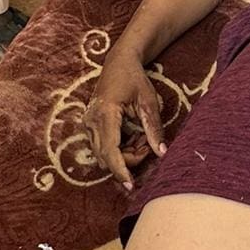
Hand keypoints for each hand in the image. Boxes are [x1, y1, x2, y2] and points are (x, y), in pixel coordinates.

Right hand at [82, 48, 166, 189]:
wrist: (118, 62)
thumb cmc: (135, 78)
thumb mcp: (148, 101)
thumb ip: (153, 128)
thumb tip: (162, 153)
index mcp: (105, 113)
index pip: (111, 151)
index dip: (121, 170)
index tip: (131, 186)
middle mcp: (91, 122)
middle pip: (107, 157)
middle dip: (129, 159)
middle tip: (148, 145)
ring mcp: (88, 124)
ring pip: (104, 154)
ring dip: (124, 154)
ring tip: (142, 137)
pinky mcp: (89, 126)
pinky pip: (103, 147)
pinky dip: (119, 148)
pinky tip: (133, 135)